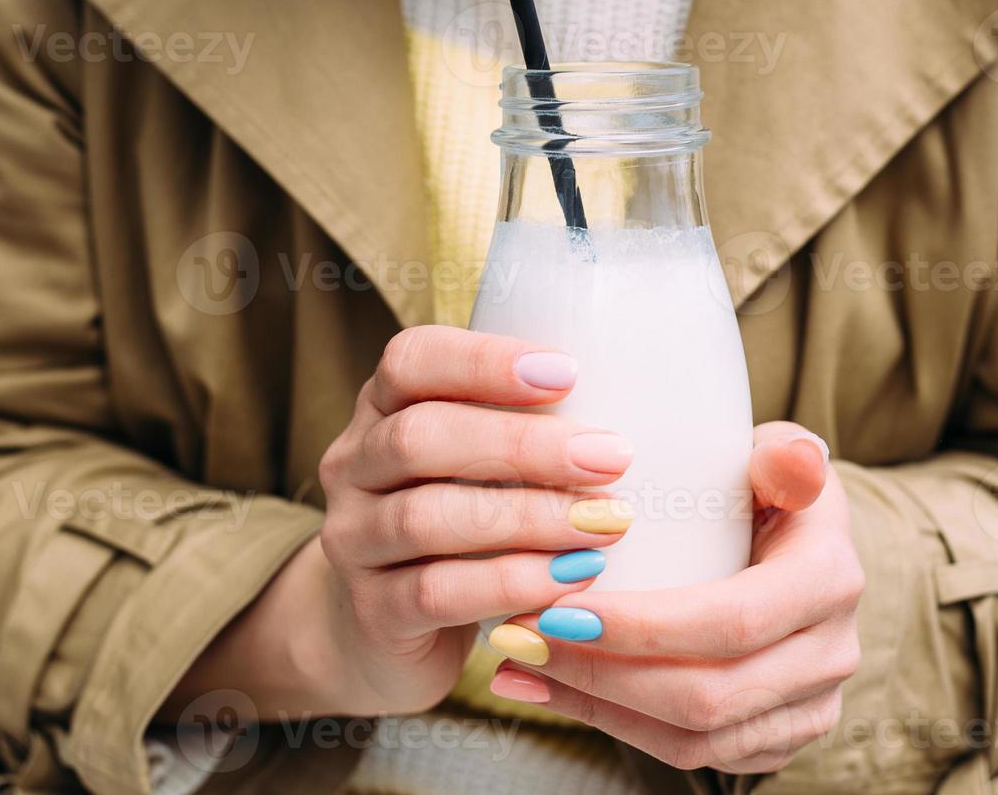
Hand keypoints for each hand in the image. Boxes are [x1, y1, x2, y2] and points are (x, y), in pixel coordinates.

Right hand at [162, 326, 636, 720]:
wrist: (382, 638)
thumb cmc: (463, 527)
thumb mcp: (481, 466)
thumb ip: (530, 428)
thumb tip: (645, 403)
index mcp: (383, 408)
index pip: (411, 360)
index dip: (484, 361)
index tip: (569, 373)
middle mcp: (354, 467)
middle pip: (421, 437)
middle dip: (523, 446)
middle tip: (611, 458)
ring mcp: (352, 541)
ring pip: (426, 517)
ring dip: (527, 518)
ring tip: (605, 525)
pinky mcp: (370, 613)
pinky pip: (434, 593)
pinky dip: (508, 583)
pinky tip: (570, 582)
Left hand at [488, 422, 862, 773]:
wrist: (801, 546)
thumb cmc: (769, 489)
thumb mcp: (778, 455)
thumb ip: (783, 453)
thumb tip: (788, 458)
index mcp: (830, 579)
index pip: (732, 621)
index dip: (644, 627)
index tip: (562, 610)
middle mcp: (831, 653)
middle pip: (707, 696)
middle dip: (601, 674)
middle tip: (524, 639)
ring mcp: (809, 706)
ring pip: (694, 738)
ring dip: (596, 708)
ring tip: (524, 668)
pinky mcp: (777, 736)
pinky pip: (691, 754)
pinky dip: (614, 726)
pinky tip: (555, 691)